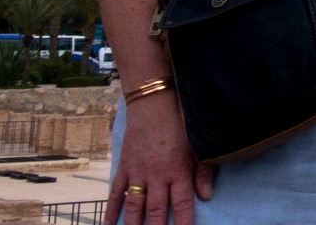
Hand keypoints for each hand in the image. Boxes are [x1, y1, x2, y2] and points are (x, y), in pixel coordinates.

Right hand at [110, 92, 214, 224]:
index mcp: (178, 171)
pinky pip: (116, 193)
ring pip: (134, 206)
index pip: (181, 204)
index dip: (182, 223)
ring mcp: (138, 172)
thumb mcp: (198, 146)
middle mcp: (157, 175)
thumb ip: (203, 172)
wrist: (154, 103)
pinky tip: (110, 224)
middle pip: (155, 211)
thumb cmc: (181, 124)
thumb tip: (206, 196)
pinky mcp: (124, 167)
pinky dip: (111, 209)